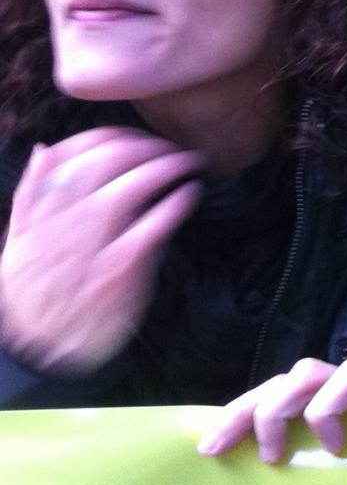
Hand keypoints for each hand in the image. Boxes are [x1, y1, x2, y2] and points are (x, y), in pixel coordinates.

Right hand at [0, 127, 206, 373]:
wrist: (45, 349)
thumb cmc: (39, 291)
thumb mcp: (19, 242)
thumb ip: (30, 196)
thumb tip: (44, 149)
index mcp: (38, 213)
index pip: (72, 153)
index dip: (110, 135)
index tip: (134, 135)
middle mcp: (61, 224)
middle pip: (106, 162)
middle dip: (146, 145)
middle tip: (170, 148)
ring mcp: (89, 247)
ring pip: (129, 188)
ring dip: (167, 166)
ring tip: (190, 162)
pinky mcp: (119, 271)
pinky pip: (152, 226)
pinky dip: (176, 203)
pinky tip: (191, 194)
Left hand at [198, 356, 346, 462]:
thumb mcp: (300, 457)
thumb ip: (268, 448)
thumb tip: (205, 450)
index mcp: (312, 394)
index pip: (267, 390)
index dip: (235, 416)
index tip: (211, 450)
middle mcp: (341, 385)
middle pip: (303, 372)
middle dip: (276, 412)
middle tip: (272, 457)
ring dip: (328, 410)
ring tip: (332, 450)